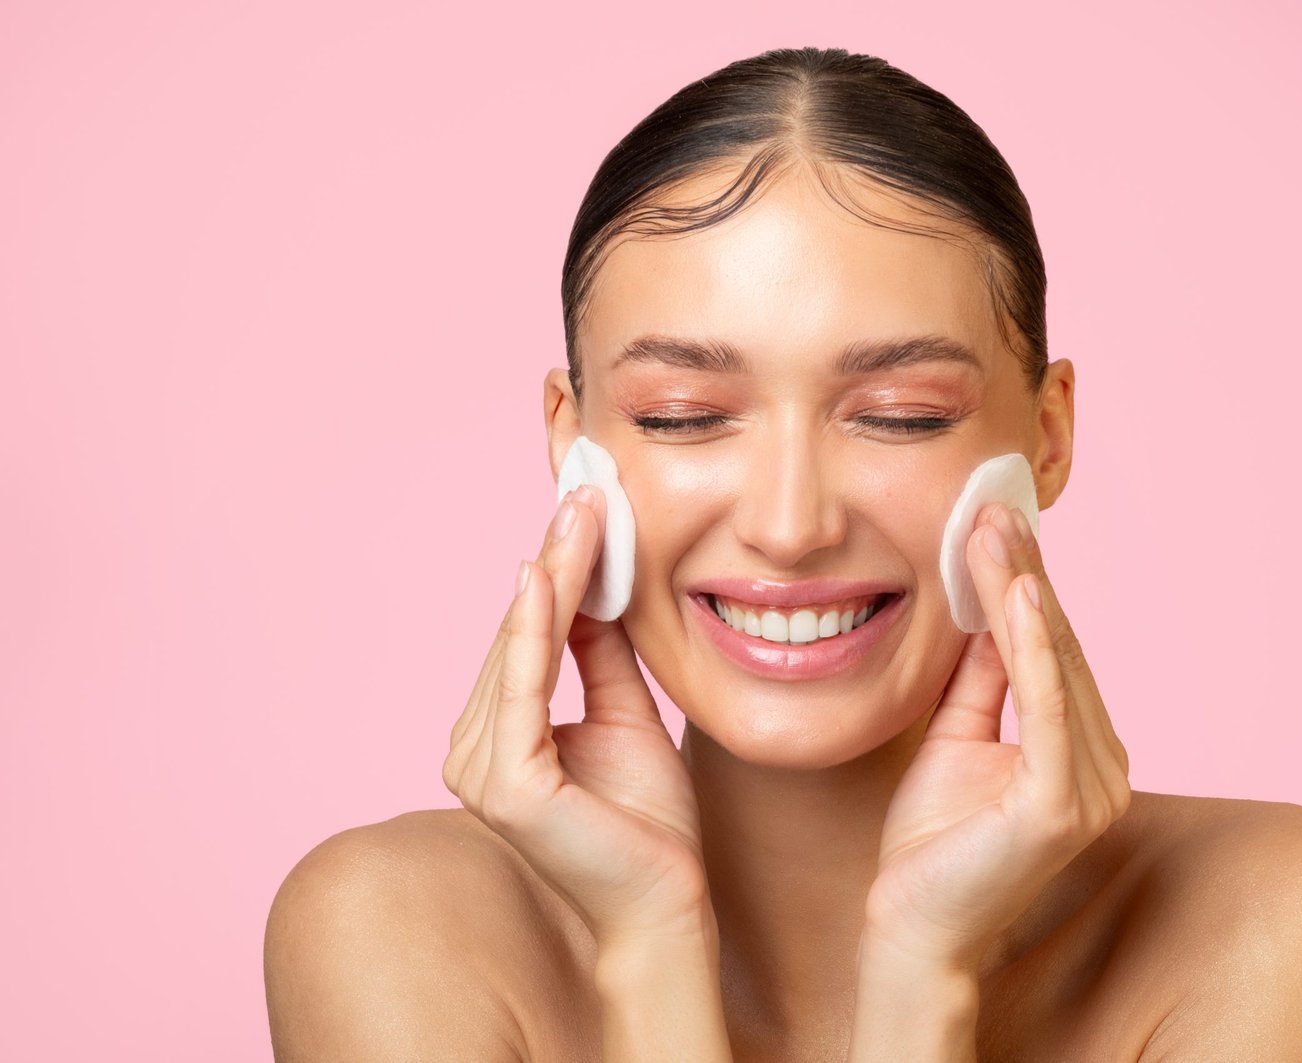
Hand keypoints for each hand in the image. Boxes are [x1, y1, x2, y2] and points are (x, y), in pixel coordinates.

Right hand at [442, 485, 710, 950]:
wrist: (668, 904)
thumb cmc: (649, 823)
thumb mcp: (627, 715)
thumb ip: (601, 656)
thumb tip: (592, 585)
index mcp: (499, 737)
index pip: (530, 636)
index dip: (559, 570)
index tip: (586, 507)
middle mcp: (475, 749)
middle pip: (523, 633)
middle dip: (557, 559)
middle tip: (587, 489)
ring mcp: (480, 768)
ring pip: (522, 648)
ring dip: (553, 576)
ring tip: (581, 512)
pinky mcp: (503, 783)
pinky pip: (523, 687)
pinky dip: (536, 628)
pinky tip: (548, 576)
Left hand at [863, 502, 1131, 971]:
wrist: (910, 930)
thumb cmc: (930, 844)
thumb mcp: (956, 737)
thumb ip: (981, 677)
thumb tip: (989, 606)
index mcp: (1082, 751)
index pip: (1053, 649)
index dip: (1024, 582)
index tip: (995, 519)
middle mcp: (1103, 765)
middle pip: (1058, 648)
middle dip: (1022, 572)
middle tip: (993, 503)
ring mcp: (1091, 788)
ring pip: (1053, 666)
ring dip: (1021, 592)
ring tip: (995, 529)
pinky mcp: (1062, 805)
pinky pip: (1046, 709)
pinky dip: (1033, 649)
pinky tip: (1020, 596)